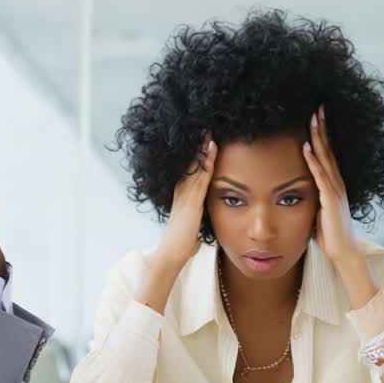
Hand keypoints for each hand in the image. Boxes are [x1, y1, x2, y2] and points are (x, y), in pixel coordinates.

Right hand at [154, 135, 216, 268]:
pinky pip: (201, 176)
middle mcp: (182, 192)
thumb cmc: (182, 243)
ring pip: (196, 167)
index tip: (204, 142)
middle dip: (198, 147)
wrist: (172, 253)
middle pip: (191, 164)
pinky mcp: (192, 200)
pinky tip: (211, 149)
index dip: (197, 156)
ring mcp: (186, 195)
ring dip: (203, 149)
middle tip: (205, 128)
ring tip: (209, 132)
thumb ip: (195, 219)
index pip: (190, 171)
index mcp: (182, 196)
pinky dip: (206, 162)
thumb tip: (198, 223)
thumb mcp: (190, 225)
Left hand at [303, 106, 359, 265]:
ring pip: (326, 158)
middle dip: (323, 128)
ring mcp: (335, 190)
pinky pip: (320, 176)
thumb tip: (300, 190)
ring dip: (318, 137)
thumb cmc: (330, 235)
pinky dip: (313, 161)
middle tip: (317, 107)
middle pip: (328, 150)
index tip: (317, 118)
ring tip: (313, 118)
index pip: (327, 154)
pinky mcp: (330, 200)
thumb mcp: (319, 210)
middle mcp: (337, 183)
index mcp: (334, 185)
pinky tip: (306, 147)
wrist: (344, 252)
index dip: (323, 135)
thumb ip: (314, 197)